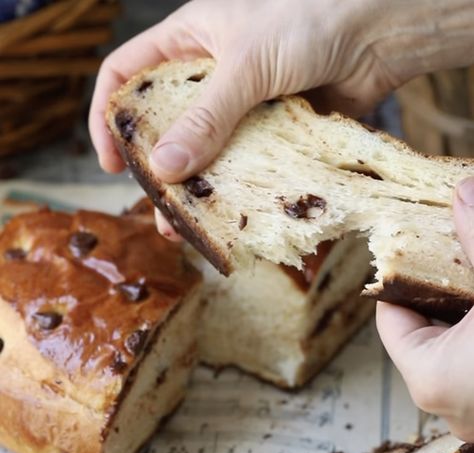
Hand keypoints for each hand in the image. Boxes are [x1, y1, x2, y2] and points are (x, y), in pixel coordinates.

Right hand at [89, 0, 472, 236]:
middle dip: (154, 169)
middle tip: (155, 206)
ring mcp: (240, 107)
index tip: (109, 161)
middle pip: (162, 126)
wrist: (379, 35)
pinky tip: (229, 217)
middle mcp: (208, 76)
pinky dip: (234, 192)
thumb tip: (164, 170)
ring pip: (202, 154)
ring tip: (187, 226)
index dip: (108, 117)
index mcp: (188, 41)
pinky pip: (241, 167)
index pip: (126, 75)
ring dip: (193, 190)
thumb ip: (206, 118)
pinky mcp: (270, 133)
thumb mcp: (247, 66)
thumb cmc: (311, 22)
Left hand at [376, 178, 473, 441]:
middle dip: (448, 282)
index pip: (393, 315)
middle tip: (462, 246)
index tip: (420, 238)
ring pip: (463, 345)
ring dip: (471, 305)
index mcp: (431, 377)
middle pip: (430, 327)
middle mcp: (450, 403)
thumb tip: (464, 191)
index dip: (404, 272)